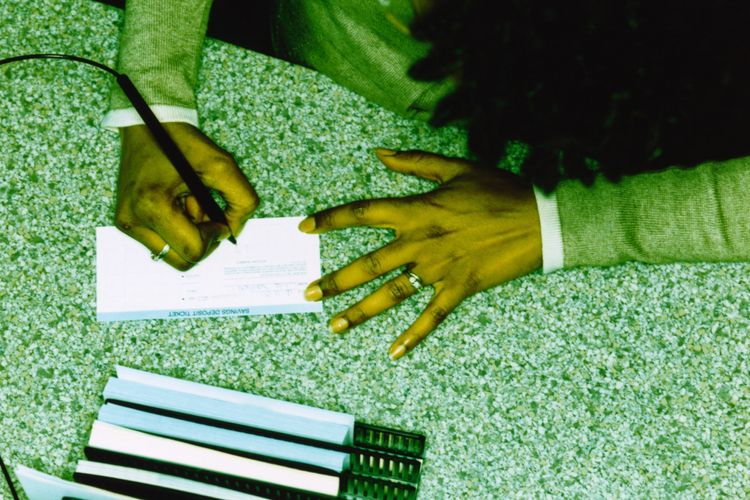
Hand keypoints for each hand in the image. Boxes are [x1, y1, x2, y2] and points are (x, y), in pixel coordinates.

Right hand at [114, 123, 257, 270]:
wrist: (148, 123)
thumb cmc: (182, 142)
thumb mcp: (222, 165)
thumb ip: (241, 201)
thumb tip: (234, 231)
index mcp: (152, 206)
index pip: (193, 250)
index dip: (214, 237)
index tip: (218, 218)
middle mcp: (132, 220)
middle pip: (182, 260)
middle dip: (201, 240)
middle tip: (203, 209)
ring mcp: (126, 223)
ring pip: (172, 254)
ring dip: (189, 234)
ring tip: (187, 201)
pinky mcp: (125, 222)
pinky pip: (161, 242)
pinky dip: (177, 229)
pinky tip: (177, 203)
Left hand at [299, 149, 542, 359]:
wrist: (540, 220)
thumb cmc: (498, 191)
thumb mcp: (456, 168)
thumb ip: (414, 162)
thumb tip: (379, 153)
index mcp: (416, 211)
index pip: (363, 213)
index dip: (331, 219)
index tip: (305, 228)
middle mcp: (420, 243)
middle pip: (368, 264)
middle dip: (335, 280)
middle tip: (309, 293)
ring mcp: (438, 270)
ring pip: (391, 295)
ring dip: (360, 312)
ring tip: (333, 326)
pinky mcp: (459, 289)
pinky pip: (431, 317)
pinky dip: (413, 337)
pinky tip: (393, 353)